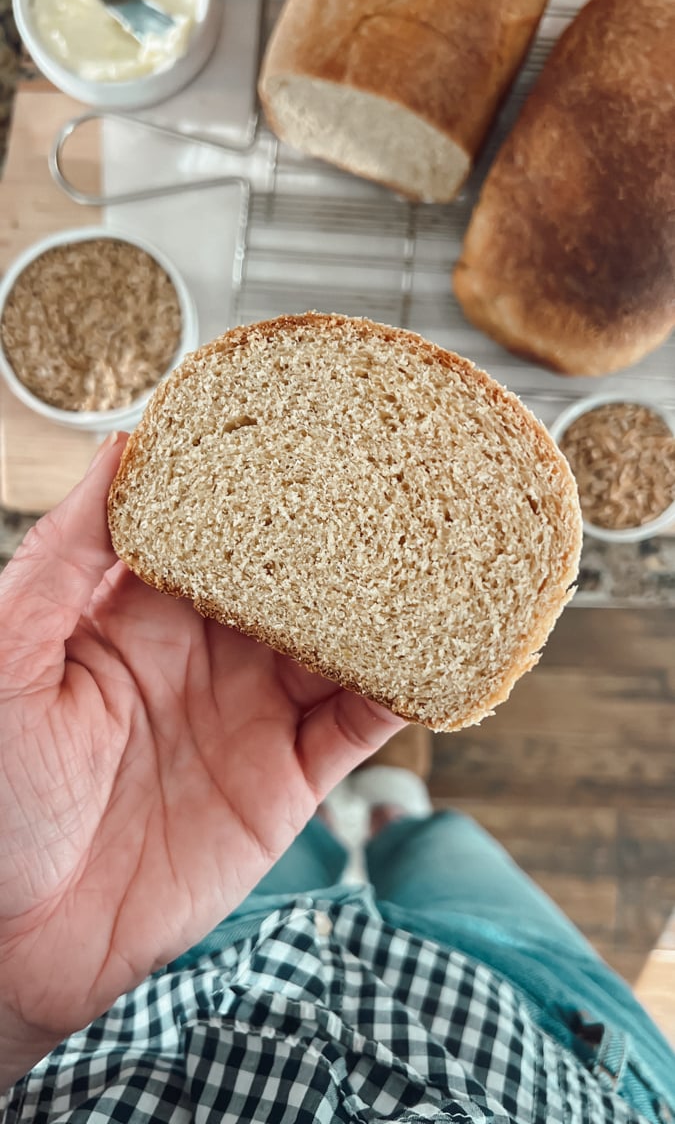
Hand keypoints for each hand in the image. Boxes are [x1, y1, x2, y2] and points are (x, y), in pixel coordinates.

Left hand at [0, 433, 403, 1084]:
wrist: (16, 946)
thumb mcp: (9, 655)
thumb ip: (67, 555)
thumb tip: (120, 445)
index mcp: (139, 611)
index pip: (217, 525)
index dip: (262, 477)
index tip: (311, 420)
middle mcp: (209, 651)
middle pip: (295, 573)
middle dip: (344, 527)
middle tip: (402, 467)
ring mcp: (257, 711)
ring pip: (341, 636)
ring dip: (389, 597)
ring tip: (443, 542)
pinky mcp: (292, 778)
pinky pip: (364, 722)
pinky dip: (407, 685)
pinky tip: (441, 647)